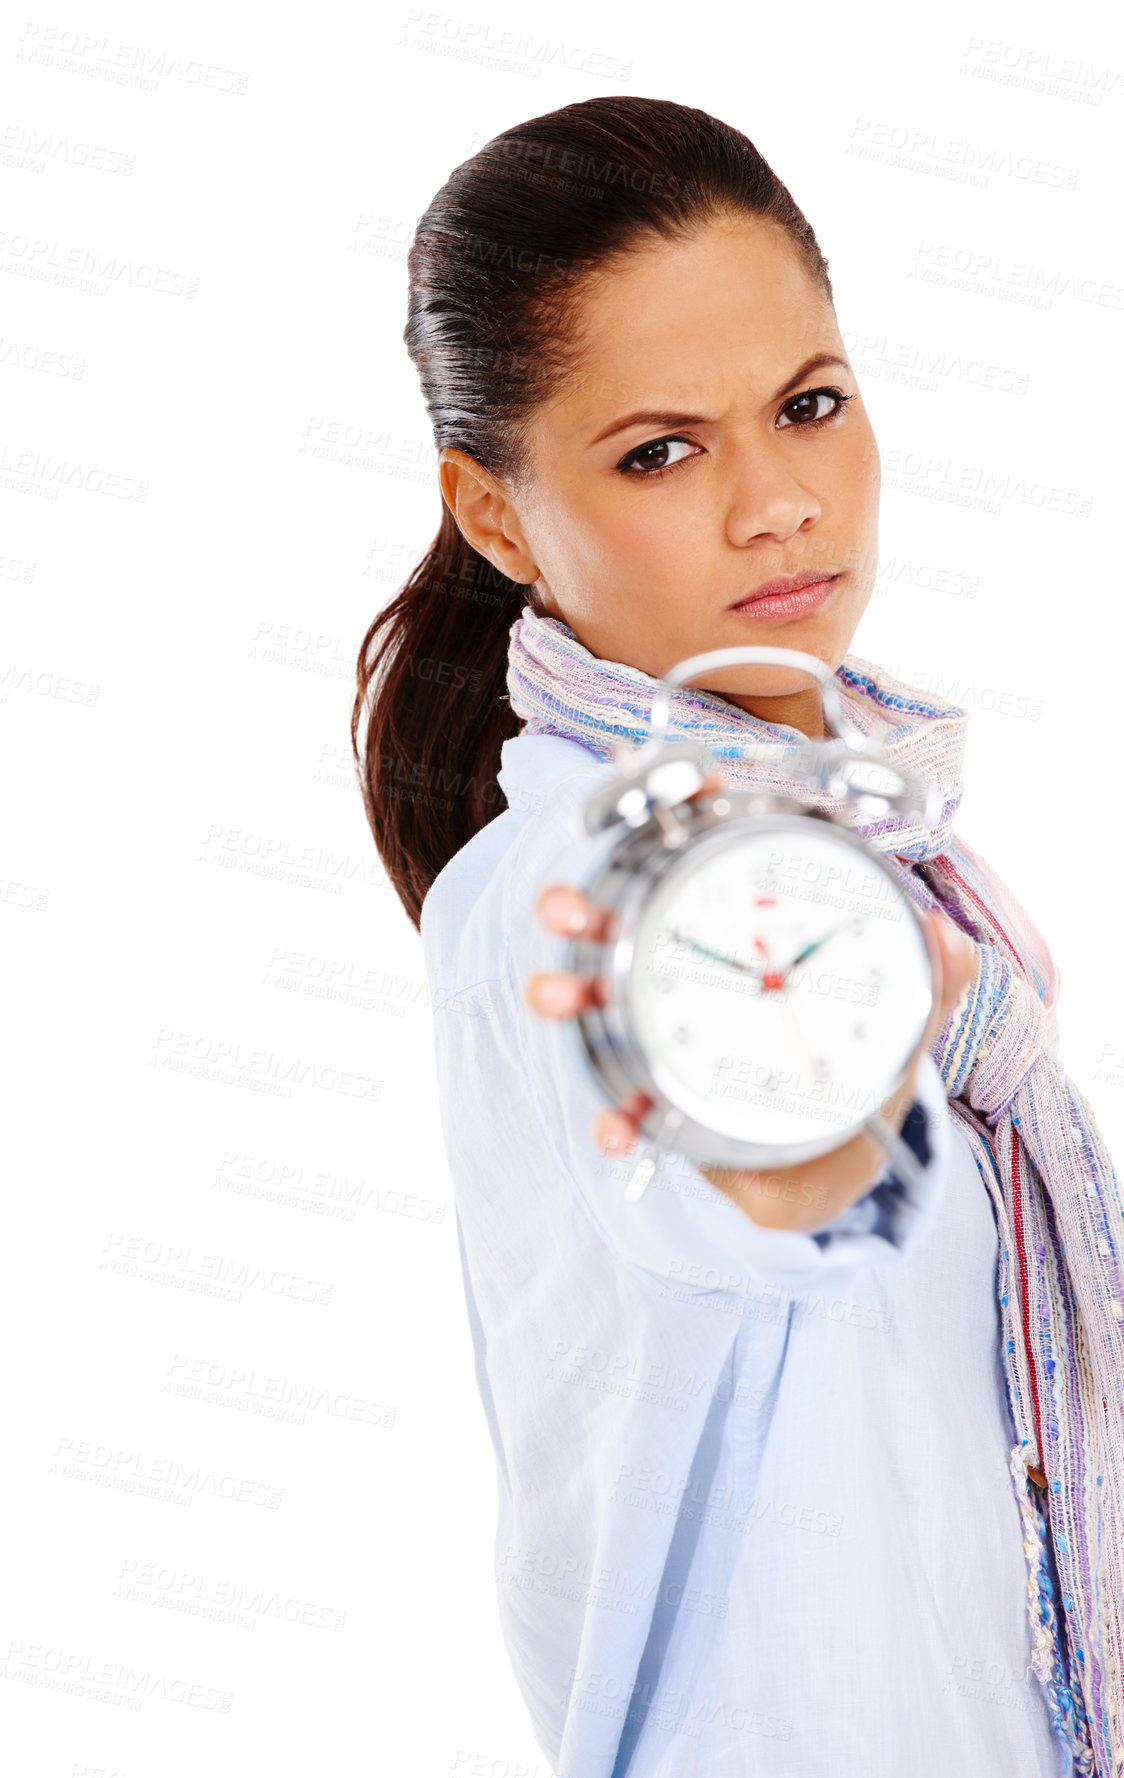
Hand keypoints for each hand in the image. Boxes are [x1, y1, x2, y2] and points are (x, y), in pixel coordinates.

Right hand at [524, 773, 975, 1232]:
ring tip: (557, 997)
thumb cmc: (855, 1060)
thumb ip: (932, 973)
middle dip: (575, 906)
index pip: (704, 851)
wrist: (837, 1156)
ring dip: (564, 993)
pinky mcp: (656, 1103)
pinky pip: (622, 1108)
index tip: (682, 788)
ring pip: (593, 999)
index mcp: (740, 929)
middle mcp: (682, 969)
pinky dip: (613, 1120)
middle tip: (564, 910)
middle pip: (615, 918)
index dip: (686, 809)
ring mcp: (657, 1033)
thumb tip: (947, 936)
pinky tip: (617, 1129)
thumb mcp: (903, 1010)